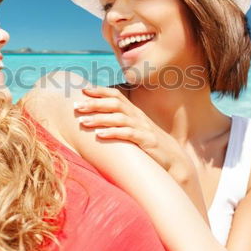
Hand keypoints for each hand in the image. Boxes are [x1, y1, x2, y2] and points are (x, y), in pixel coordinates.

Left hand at [74, 85, 189, 173]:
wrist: (174, 160)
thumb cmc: (149, 145)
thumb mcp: (135, 130)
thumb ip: (120, 122)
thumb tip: (98, 119)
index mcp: (134, 112)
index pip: (116, 95)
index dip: (100, 91)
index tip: (83, 90)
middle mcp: (137, 117)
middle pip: (115, 104)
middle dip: (94, 103)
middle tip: (76, 106)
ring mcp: (143, 128)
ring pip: (119, 118)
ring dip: (99, 118)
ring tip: (83, 121)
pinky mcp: (147, 141)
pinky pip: (128, 134)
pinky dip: (113, 133)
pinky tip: (99, 135)